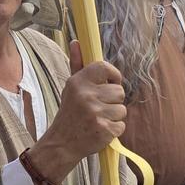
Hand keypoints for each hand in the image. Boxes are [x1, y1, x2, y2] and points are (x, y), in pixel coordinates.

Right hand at [26, 40, 125, 184]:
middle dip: (113, 100)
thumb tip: (76, 42)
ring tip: (99, 119)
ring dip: (114, 116)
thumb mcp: (70, 87)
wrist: (62, 143)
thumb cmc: (70, 112)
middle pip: (119, 91)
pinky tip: (101, 129)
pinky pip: (122, 125)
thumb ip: (77, 64)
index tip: (110, 83)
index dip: (113, 76)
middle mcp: (86, 95)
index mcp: (78, 82)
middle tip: (99, 107)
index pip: (105, 67)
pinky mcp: (104, 129)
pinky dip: (114, 129)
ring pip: (122, 109)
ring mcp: (95, 113)